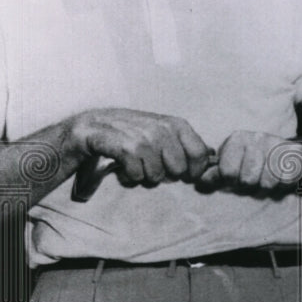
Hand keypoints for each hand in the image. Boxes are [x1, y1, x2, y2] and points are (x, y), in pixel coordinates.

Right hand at [69, 108, 209, 185]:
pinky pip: (137, 175)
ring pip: (157, 174)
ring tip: (133, 166)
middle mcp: (158, 127)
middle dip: (164, 175)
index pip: (199, 153)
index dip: (193, 171)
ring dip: (144, 177)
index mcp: (173, 124)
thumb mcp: (159, 134)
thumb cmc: (127, 135)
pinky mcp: (120, 146)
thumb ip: (184, 143)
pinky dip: (129, 178)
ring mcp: (139, 135)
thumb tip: (213, 155)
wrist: (87, 128)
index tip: (182, 176)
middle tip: (148, 166)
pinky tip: (122, 168)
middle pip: (178, 169)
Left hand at [199, 131, 301, 193]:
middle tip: (255, 181)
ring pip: (267, 183)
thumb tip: (201, 182)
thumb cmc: (255, 162)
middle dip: (251, 186)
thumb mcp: (233, 164)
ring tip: (268, 180)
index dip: (231, 182)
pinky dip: (284, 186)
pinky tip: (282, 179)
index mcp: (237, 139)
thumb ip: (216, 174)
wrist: (289, 153)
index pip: (226, 171)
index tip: (237, 179)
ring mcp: (277, 144)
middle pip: (247, 180)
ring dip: (268, 187)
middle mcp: (257, 137)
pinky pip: (286, 181)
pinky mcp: (296, 153)